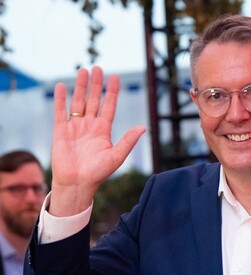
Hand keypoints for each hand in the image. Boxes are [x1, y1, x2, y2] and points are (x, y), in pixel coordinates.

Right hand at [49, 66, 145, 215]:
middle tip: (98, 67)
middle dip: (96, 84)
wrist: (77, 184)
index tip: (116, 77)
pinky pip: (60, 112)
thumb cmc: (98, 173)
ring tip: (83, 71)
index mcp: (104, 130)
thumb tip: (143, 127)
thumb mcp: (116, 157)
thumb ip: (128, 141)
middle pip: (94, 100)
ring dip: (81, 87)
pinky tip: (62, 86)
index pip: (109, 106)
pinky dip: (60, 99)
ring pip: (78, 102)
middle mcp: (90, 126)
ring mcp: (75, 127)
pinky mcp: (61, 131)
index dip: (112, 92)